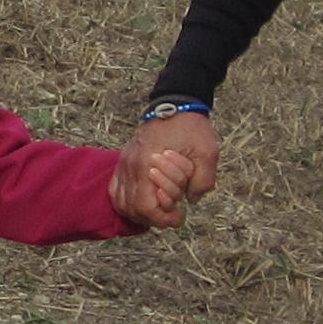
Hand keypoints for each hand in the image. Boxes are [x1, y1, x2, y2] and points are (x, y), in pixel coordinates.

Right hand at [113, 111, 218, 228]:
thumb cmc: (192, 128)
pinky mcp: (123, 160)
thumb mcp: (207, 154)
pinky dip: (126, 201)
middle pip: (131, 208)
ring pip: (120, 202)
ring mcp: (124, 163)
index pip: (145, 207)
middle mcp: (130, 165)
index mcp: (148, 163)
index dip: (162, 218)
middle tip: (171, 212)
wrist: (176, 104)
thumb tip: (190, 200)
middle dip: (153, 217)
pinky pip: (114, 189)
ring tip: (157, 208)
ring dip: (138, 212)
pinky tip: (142, 201)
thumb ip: (202, 182)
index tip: (179, 215)